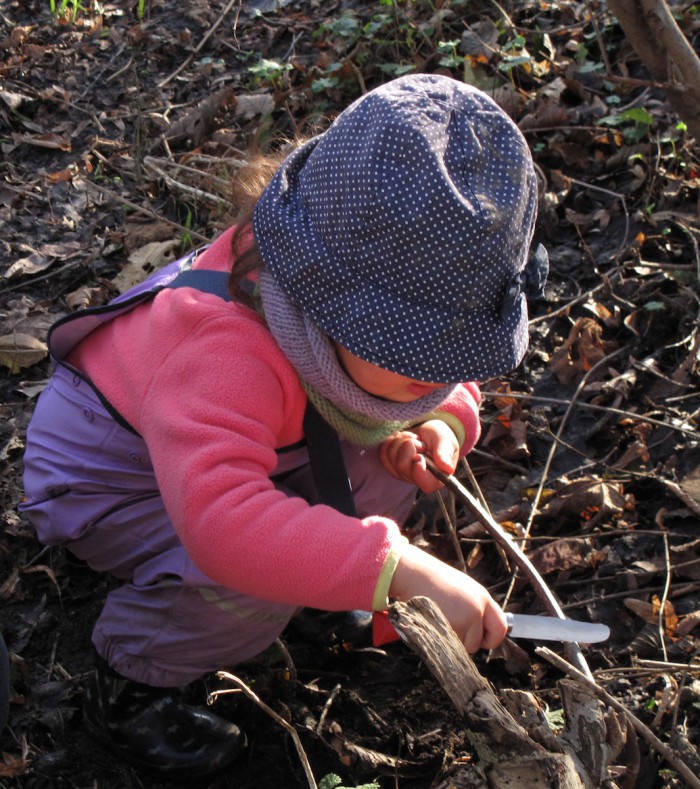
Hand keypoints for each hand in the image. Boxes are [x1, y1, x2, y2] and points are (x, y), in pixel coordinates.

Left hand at [379, 419, 458, 493]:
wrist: (426, 430)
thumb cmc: (439, 437)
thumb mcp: (446, 441)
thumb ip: (445, 453)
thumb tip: (448, 469)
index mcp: (436, 478)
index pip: (425, 484)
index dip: (419, 471)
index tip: (419, 456)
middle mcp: (417, 479)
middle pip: (403, 466)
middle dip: (410, 446)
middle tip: (420, 442)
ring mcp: (402, 473)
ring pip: (391, 457)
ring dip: (401, 442)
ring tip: (413, 440)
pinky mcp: (390, 465)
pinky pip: (383, 452)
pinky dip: (391, 441)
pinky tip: (402, 440)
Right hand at [388, 545, 507, 652]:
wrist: (415, 573)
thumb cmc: (435, 581)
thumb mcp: (463, 590)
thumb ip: (475, 607)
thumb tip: (481, 630)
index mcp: (483, 597)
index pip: (501, 627)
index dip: (492, 637)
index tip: (482, 639)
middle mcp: (477, 609)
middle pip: (480, 642)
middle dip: (469, 643)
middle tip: (455, 631)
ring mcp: (464, 619)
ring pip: (462, 646)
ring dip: (452, 640)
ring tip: (439, 620)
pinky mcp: (449, 627)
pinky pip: (449, 645)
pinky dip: (441, 640)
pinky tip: (433, 623)